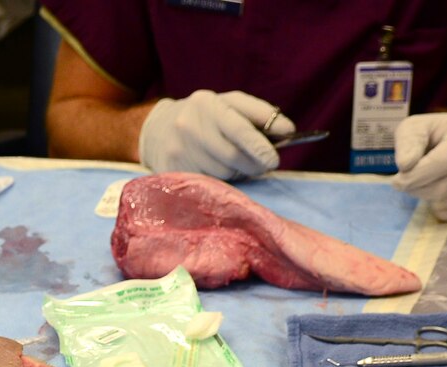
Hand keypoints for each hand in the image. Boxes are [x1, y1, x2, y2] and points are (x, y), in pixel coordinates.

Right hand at [139, 89, 288, 178]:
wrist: (157, 130)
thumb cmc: (205, 116)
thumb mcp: (229, 105)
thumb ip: (259, 114)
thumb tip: (289, 131)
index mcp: (208, 104)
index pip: (239, 128)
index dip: (259, 146)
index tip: (275, 159)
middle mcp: (190, 126)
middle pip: (232, 156)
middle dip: (254, 163)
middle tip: (265, 165)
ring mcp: (179, 150)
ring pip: (222, 173)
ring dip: (238, 172)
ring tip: (239, 164)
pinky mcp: (173, 170)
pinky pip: (208, 183)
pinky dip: (221, 180)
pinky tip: (220, 170)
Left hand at [390, 112, 446, 220]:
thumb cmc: (434, 135)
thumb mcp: (416, 128)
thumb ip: (408, 143)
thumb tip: (405, 165)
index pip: (443, 161)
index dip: (417, 176)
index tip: (397, 181)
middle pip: (444, 186)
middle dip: (417, 188)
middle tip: (407, 181)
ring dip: (427, 197)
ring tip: (427, 181)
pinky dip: (439, 207)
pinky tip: (441, 191)